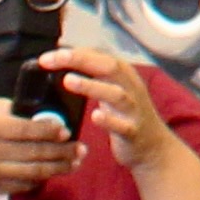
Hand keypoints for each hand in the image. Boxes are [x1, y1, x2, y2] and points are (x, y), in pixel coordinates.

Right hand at [0, 92, 86, 199]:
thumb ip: (3, 106)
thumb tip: (35, 106)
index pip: (26, 129)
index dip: (49, 130)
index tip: (67, 129)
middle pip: (35, 152)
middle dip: (63, 151)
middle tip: (82, 148)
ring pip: (33, 172)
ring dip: (58, 168)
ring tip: (76, 162)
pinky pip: (22, 185)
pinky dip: (40, 180)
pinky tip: (53, 173)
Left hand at [40, 40, 174, 175]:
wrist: (153, 146)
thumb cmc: (125, 114)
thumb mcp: (112, 89)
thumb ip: (93, 75)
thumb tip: (62, 59)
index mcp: (122, 74)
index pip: (97, 56)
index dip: (72, 53)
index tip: (45, 58)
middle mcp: (130, 87)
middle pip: (108, 67)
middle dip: (81, 60)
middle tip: (56, 59)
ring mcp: (133, 110)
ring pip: (116, 94)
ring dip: (92, 86)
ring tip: (68, 81)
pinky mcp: (134, 131)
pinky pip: (123, 125)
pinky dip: (109, 120)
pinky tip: (95, 116)